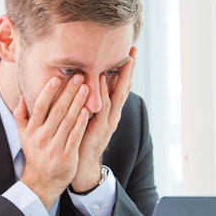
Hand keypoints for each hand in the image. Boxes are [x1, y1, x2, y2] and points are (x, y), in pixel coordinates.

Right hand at [14, 73, 91, 209]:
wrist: (42, 182)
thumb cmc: (36, 154)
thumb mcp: (24, 136)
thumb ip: (21, 116)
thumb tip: (22, 96)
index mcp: (32, 130)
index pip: (40, 106)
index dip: (49, 92)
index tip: (57, 78)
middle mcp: (42, 137)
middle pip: (57, 110)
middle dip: (69, 92)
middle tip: (79, 77)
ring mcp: (54, 147)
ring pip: (68, 121)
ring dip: (78, 103)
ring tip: (87, 89)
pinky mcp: (66, 156)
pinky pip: (75, 136)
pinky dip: (81, 122)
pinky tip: (88, 110)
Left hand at [71, 47, 135, 191]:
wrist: (81, 164)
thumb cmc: (81, 139)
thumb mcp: (87, 116)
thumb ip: (88, 102)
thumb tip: (84, 83)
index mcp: (110, 111)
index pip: (120, 86)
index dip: (125, 70)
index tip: (129, 52)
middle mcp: (113, 114)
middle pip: (124, 87)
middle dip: (129, 69)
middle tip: (133, 51)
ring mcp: (109, 121)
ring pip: (118, 95)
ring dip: (121, 77)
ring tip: (125, 60)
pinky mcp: (100, 127)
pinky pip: (103, 106)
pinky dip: (103, 91)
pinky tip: (100, 78)